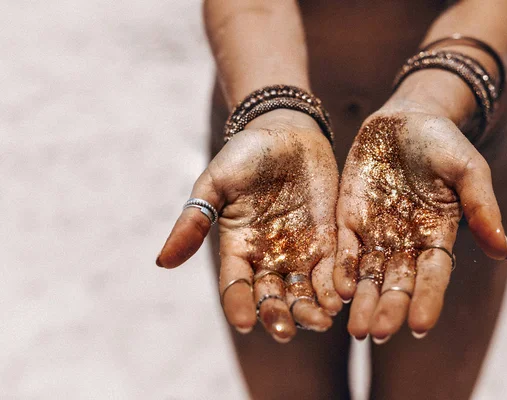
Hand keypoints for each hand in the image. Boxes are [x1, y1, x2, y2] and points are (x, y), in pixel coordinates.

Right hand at [156, 109, 342, 341]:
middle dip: (279, 317)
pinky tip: (343, 295)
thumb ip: (194, 222)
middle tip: (285, 332)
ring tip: (321, 320)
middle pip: (273, 298)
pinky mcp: (329, 240)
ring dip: (312, 309)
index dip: (239, 305)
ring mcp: (301, 252)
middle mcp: (270, 258)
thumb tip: (162, 263)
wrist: (287, 134)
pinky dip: (337, 284)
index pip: (236, 287)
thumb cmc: (245, 156)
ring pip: (306, 292)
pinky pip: (334, 269)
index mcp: (239, 249)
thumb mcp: (215, 184)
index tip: (245, 324)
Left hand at [333, 110, 506, 341]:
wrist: (404, 118)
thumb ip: (481, 207)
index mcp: (437, 234)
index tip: (420, 327)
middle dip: (388, 308)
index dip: (428, 300)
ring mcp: (375, 231)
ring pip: (367, 274)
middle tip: (378, 333)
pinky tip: (337, 290)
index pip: (433, 275)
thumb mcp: (468, 169)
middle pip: (397, 282)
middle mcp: (405, 241)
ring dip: (361, 300)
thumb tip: (504, 251)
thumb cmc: (442, 142)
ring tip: (355, 330)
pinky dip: (341, 269)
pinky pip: (344, 248)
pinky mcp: (349, 217)